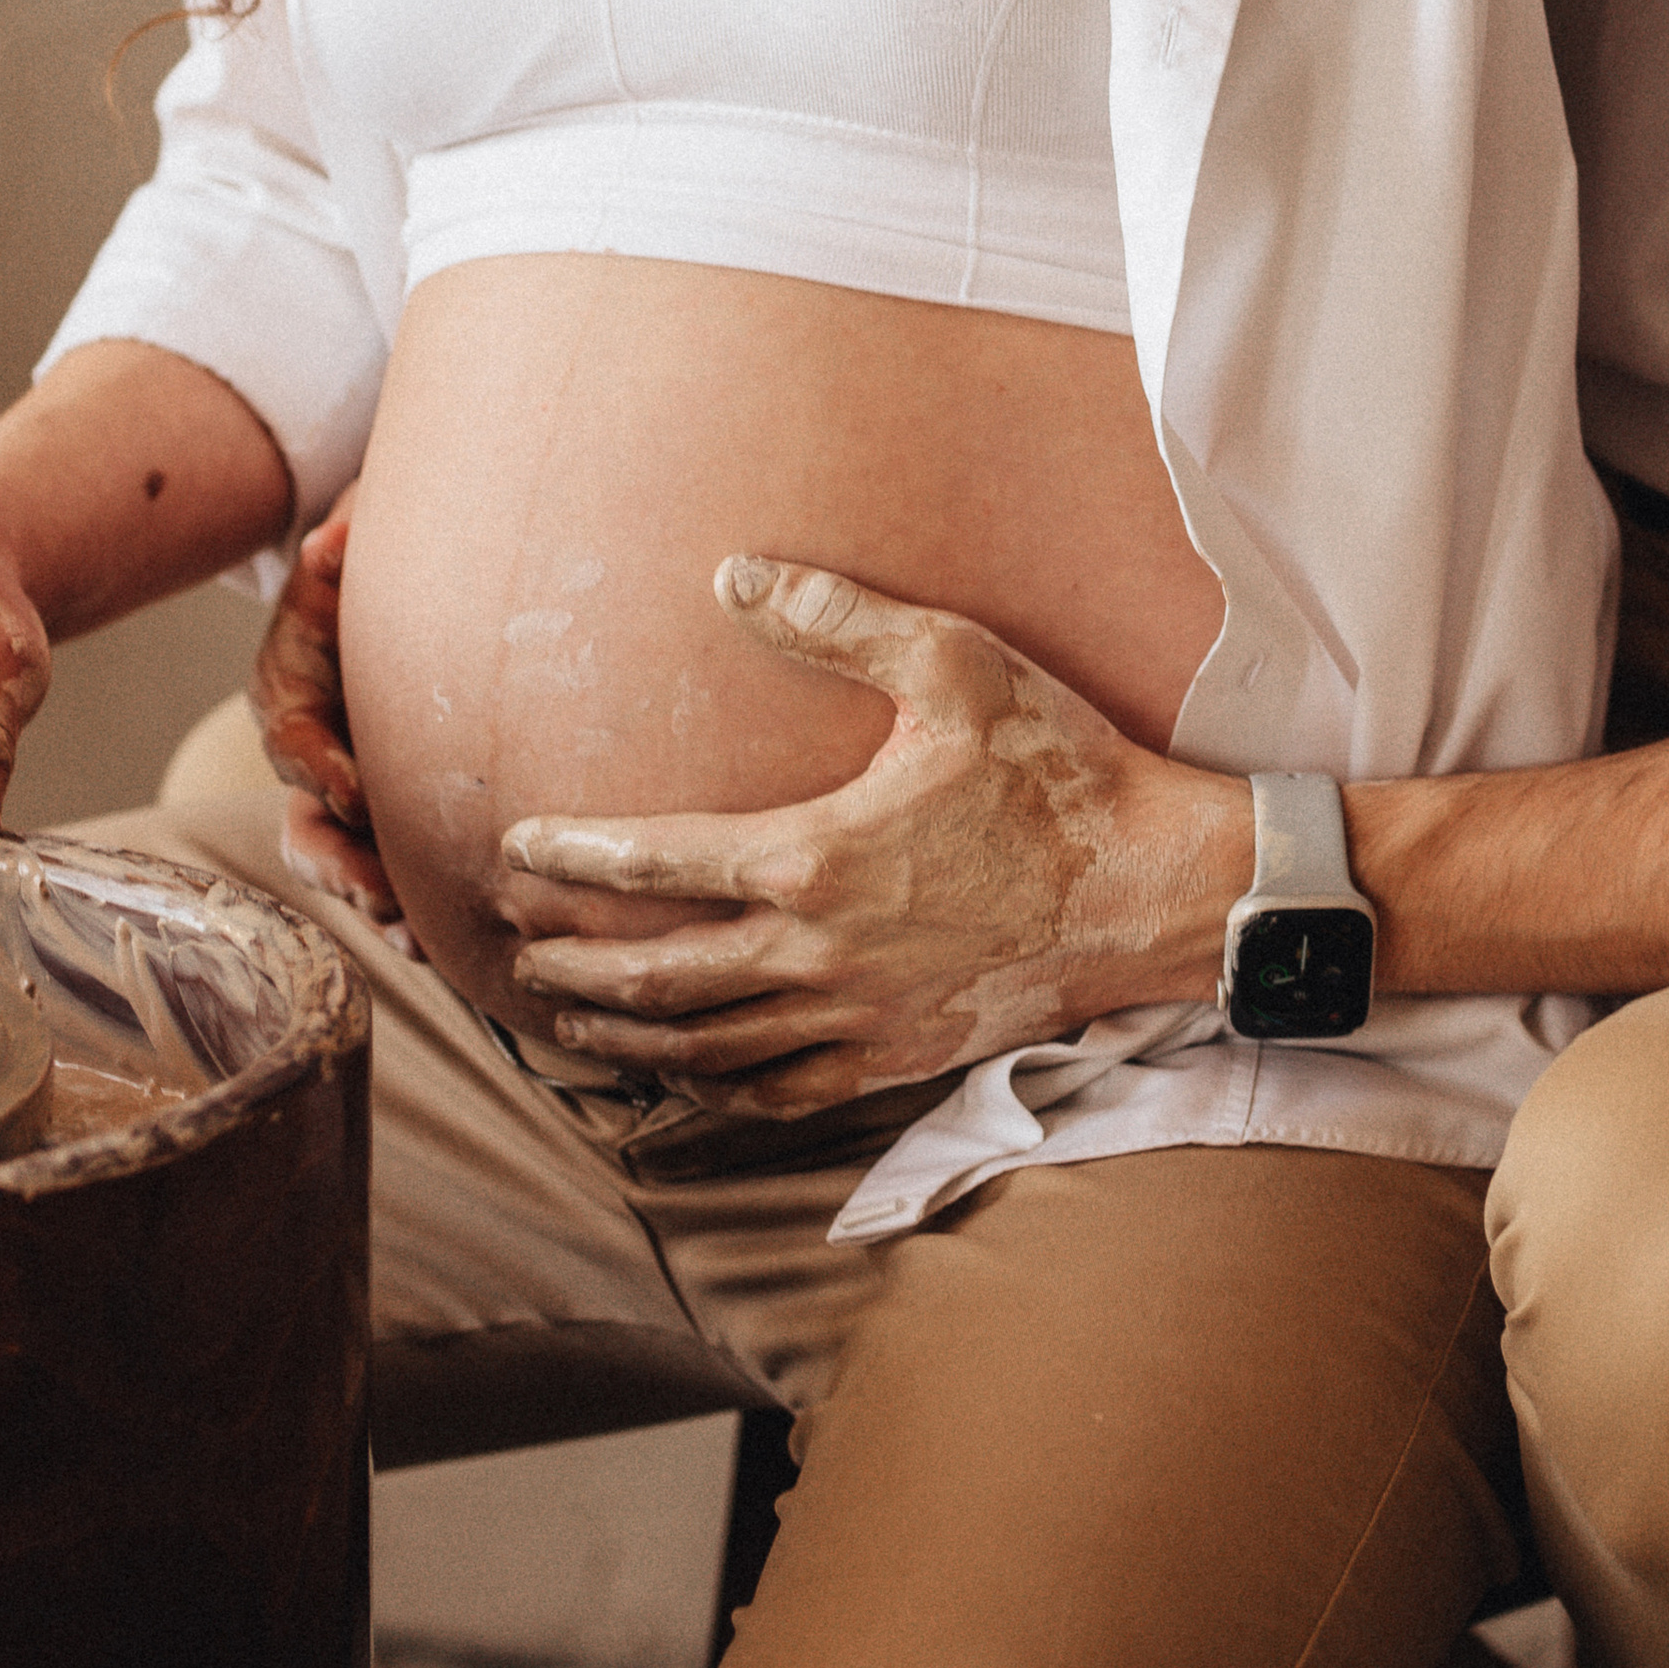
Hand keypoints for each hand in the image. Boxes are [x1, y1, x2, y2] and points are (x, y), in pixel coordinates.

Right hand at [250, 490, 413, 946]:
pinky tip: (442, 942)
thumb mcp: (347, 553)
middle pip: (307, 826)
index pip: (291, 739)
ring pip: (346, 864)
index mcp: (291, 697)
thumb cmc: (362, 574)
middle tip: (379, 895)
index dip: (317, 768)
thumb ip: (340, 547)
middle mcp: (311, 758)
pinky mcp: (388, 816)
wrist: (384, 591)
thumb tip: (329, 542)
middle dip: (339, 866)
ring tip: (416, 936)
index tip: (353, 789)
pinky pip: (388, 873)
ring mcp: (348, 795)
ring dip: (378, 902)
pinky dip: (410, 909)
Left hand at [498, 554, 1250, 1118]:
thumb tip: (730, 575)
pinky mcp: (898, 1055)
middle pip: (657, 974)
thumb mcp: (954, 662)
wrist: (1154, 886)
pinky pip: (780, 1092)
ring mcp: (856, 1017)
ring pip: (705, 1047)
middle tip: (514, 943)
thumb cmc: (1058, 769)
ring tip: (565, 1019)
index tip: (516, 850)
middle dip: (572, 960)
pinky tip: (685, 1080)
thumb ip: (835, 618)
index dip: (574, 860)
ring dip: (622, 1034)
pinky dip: (714, 1091)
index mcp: (813, 857)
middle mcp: (816, 953)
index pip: (656, 864)